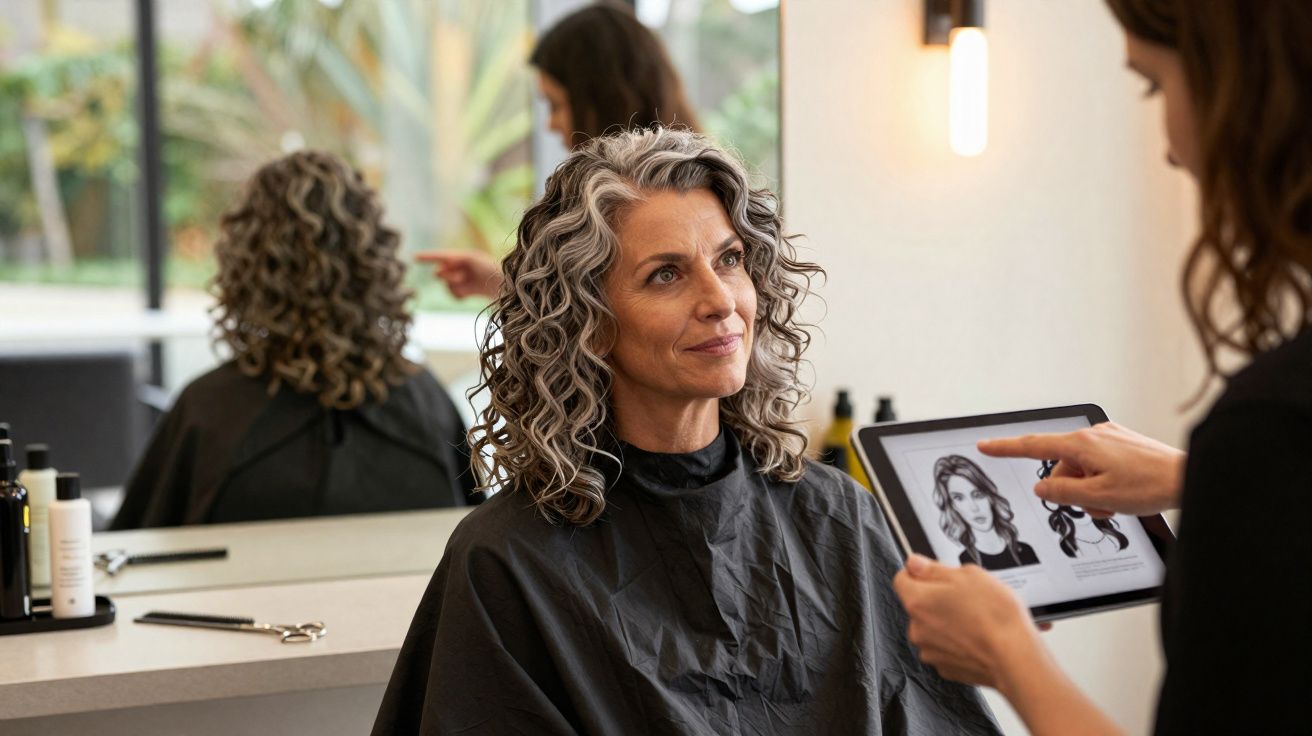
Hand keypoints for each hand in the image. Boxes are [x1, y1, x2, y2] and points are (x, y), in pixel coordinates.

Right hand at [417, 250, 502, 298]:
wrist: (507, 287)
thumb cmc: (492, 269)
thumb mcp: (473, 260)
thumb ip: (453, 264)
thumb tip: (438, 272)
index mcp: (464, 257)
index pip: (442, 256)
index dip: (428, 257)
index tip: (414, 257)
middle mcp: (462, 268)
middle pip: (442, 273)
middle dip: (447, 275)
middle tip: (460, 276)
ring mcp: (464, 281)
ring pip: (447, 286)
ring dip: (455, 286)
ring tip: (469, 284)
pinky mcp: (467, 292)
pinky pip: (454, 295)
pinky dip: (459, 296)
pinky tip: (470, 294)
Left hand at [893, 554, 1044, 689]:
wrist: (1015, 657)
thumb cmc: (995, 617)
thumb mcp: (968, 575)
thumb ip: (934, 568)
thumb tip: (915, 563)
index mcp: (917, 601)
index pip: (902, 579)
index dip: (919, 572)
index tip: (935, 572)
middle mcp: (917, 629)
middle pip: (919, 604)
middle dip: (937, 598)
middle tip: (965, 597)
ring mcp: (930, 651)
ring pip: (932, 627)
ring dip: (947, 621)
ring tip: (976, 619)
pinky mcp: (945, 668)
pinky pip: (945, 647)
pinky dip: (957, 642)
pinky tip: (977, 637)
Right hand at [978, 422, 1184, 516]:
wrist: (1187, 476)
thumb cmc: (1149, 486)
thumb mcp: (1099, 498)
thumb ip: (1063, 493)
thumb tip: (1043, 488)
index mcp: (1081, 445)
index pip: (1033, 446)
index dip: (1005, 448)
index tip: (985, 445)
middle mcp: (1092, 435)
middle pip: (1062, 468)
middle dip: (1073, 489)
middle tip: (1099, 505)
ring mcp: (1108, 437)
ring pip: (1082, 469)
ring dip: (1091, 489)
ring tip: (1116, 501)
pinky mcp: (1122, 442)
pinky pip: (1099, 464)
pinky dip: (1104, 480)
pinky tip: (1124, 490)